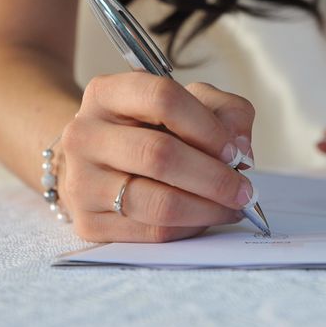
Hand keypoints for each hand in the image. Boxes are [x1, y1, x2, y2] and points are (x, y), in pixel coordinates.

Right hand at [60, 73, 255, 242]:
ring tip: (231, 206)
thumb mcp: (188, 104)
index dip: (207, 127)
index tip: (235, 151)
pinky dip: (190, 228)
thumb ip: (225, 112)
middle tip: (244, 190)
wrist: (97, 162)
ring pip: (158, 202)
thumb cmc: (150, 129)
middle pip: (159, 154)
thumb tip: (241, 148)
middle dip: (214, 177)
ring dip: (208, 208)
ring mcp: (81, 182)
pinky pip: (152, 232)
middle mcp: (85, 135)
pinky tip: (205, 217)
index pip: (162, 98)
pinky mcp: (89, 223)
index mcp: (106, 94)